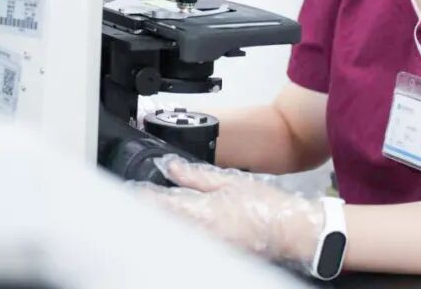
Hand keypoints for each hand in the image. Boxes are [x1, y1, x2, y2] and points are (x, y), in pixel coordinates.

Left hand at [139, 155, 324, 271]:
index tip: (131, 190)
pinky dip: (180, 233)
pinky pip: (190, 243)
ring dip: (164, 222)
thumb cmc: (265, 205)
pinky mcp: (216, 253)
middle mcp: (200, 233)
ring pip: (174, 234)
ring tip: (154, 213)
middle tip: (135, 200)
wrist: (289, 229)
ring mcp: (207, 246)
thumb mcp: (229, 181)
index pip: (161, 205)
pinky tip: (180, 226)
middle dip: (148, 211)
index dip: (142, 197)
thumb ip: (196, 175)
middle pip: (163, 223)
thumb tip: (170, 167)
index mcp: (202, 212)